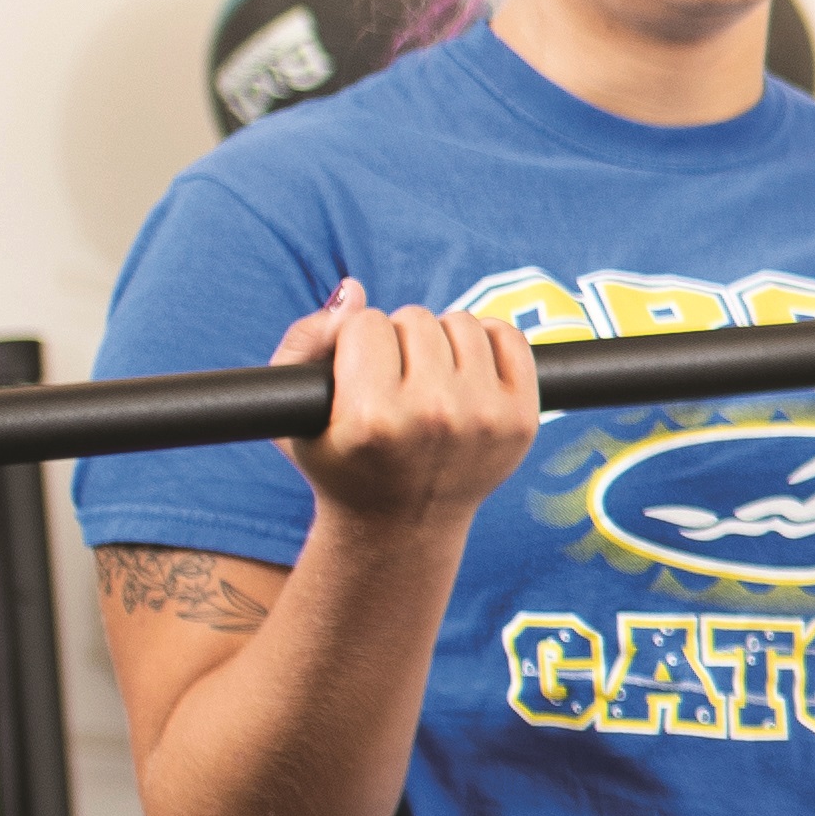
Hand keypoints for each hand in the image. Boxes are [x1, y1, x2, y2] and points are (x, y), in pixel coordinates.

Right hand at [273, 285, 541, 530]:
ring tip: (427, 373)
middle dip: (398, 340)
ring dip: (441, 338)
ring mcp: (484, 419)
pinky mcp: (522, 419)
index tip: (357, 371)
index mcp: (373, 418)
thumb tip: (355, 291)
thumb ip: (305, 341)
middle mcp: (434, 417)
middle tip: (393, 378)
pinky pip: (510, 337)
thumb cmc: (340, 461)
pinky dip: (488, 340)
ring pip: (462, 322)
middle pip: (415, 319)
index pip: (366, 324)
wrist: (401, 524)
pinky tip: (466, 367)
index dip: (356, 341)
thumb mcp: (292, 415)